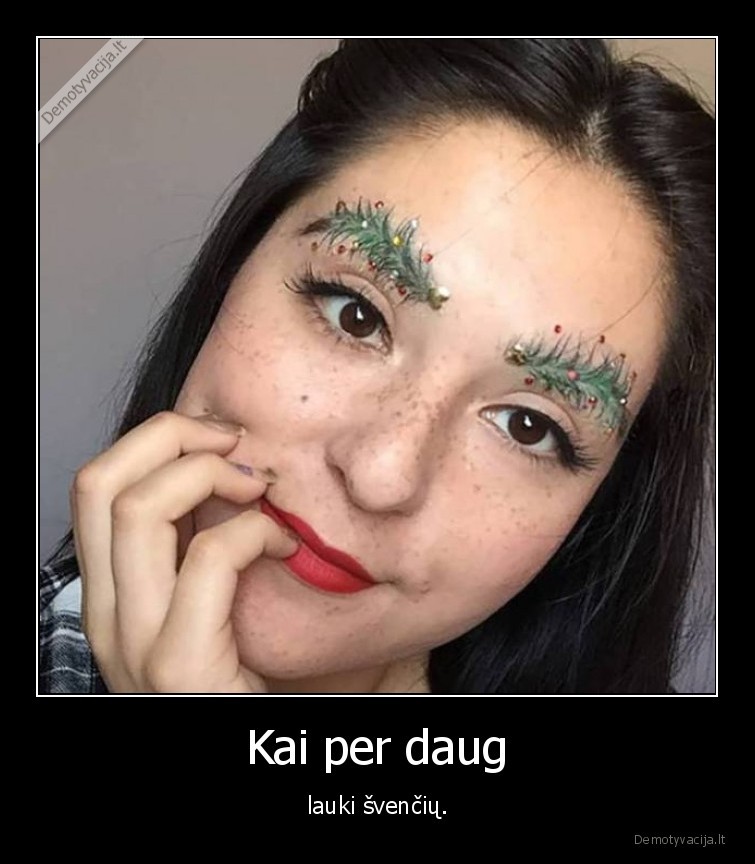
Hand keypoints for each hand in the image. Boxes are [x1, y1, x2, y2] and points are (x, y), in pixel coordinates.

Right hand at [70, 411, 297, 692]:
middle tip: (236, 445)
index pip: (95, 486)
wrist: (247, 747)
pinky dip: (253, 533)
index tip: (218, 439)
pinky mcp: (180, 667)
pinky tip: (285, 547)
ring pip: (138, 509)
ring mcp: (134, 644)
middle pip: (99, 481)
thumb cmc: (245, 673)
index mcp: (111, 594)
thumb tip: (231, 471)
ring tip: (257, 490)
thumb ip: (197, 548)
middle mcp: (106, 615)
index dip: (154, 440)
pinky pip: (209, 560)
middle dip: (173, 436)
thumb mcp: (206, 601)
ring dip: (209, 475)